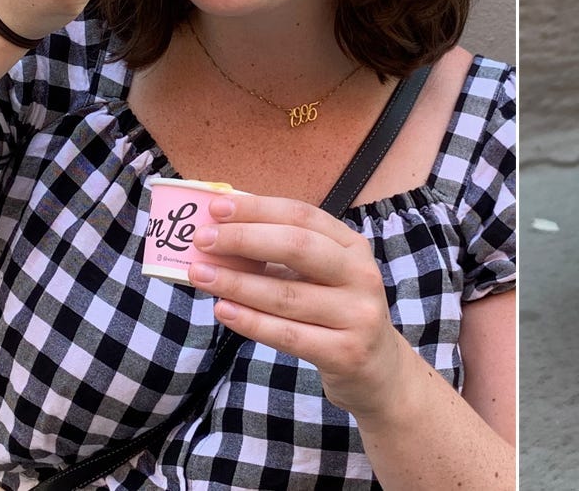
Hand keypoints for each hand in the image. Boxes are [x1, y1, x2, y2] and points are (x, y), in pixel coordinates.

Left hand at [188, 194, 406, 418]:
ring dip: (237, 283)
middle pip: (298, 247)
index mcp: (353, 246)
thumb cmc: (337, 314)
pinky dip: (251, 321)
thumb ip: (283, 257)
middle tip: (203, 239)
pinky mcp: (345, 352)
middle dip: (245, 239)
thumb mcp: (323, 276)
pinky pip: (288, 335)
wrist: (378, 370)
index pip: (303, 216)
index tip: (217, 208)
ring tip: (200, 274)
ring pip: (287, 295)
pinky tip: (223, 310)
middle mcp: (361, 275)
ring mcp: (357, 315)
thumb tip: (223, 235)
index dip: (259, 209)